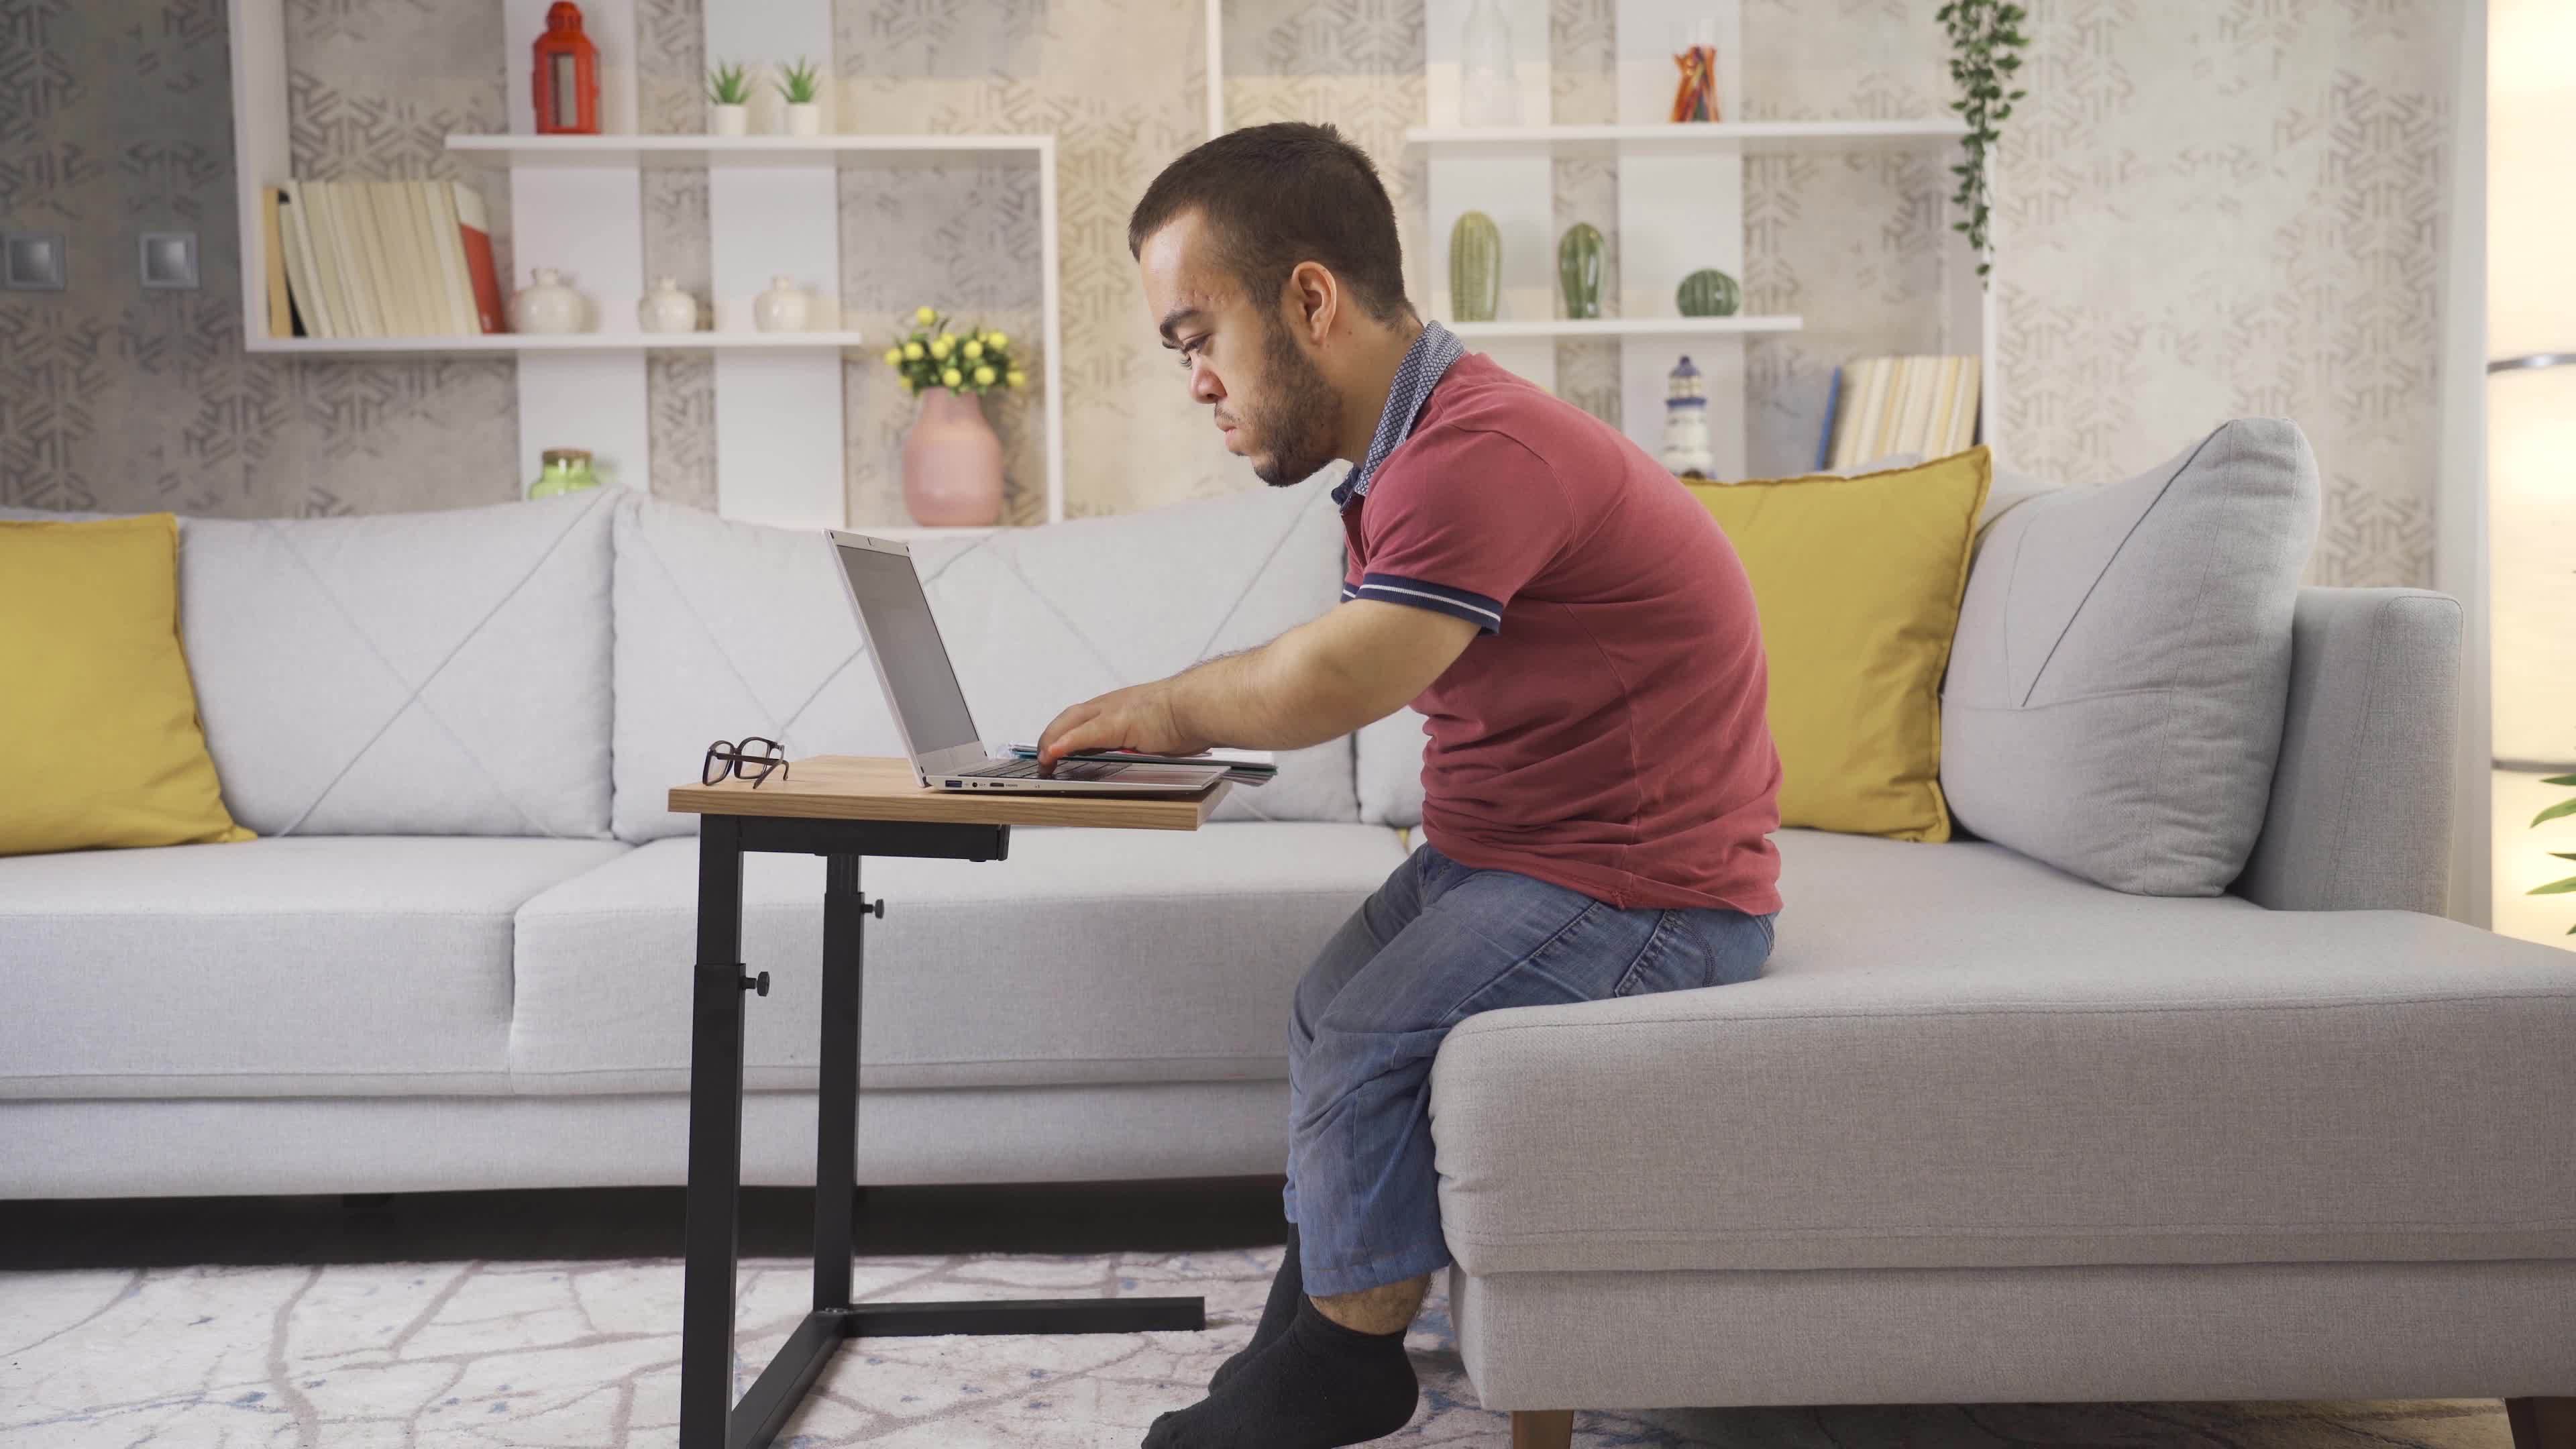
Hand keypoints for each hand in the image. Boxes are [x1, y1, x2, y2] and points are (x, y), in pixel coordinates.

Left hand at [1035, 684, 1208, 772]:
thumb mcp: (1161, 731)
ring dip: (1052, 741)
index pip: (1086, 715)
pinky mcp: (1116, 723)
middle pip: (1071, 716)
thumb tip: (1149, 753)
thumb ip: (1147, 742)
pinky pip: (1083, 734)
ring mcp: (1113, 712)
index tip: (1058, 746)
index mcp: (1123, 706)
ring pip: (1071, 722)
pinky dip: (1065, 744)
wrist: (1200, 705)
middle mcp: (1114, 704)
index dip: (1068, 730)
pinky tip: (1052, 754)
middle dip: (1052, 735)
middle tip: (1042, 756)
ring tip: (1043, 760)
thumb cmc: (1190, 715)